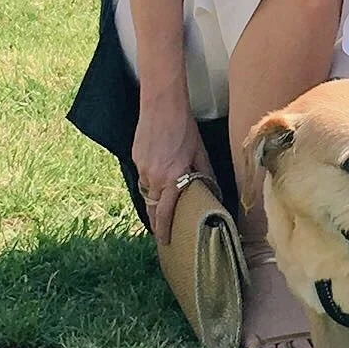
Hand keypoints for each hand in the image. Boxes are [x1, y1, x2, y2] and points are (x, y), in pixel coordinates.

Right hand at [132, 101, 214, 244]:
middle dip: (156, 221)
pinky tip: (158, 178)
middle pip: (152, 207)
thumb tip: (213, 192)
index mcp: (172, 178)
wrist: (161, 106)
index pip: (166, 213)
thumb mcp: (200, 152)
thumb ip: (205, 175)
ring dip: (154, 201)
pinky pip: (143, 177)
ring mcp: (142, 168)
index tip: (165, 242)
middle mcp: (153, 177)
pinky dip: (150, 182)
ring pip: (147, 192)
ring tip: (162, 207)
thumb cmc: (185, 128)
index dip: (164, 230)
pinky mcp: (135, 158)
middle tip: (163, 231)